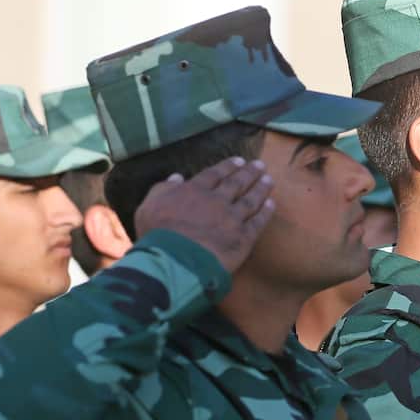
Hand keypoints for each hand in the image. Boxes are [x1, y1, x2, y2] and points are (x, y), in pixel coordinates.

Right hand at [134, 157, 274, 272]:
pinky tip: (271, 204)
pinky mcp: (244, 237)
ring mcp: (232, 218)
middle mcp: (217, 200)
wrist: (177, 259)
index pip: (214, 174)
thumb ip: (163, 189)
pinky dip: (265, 212)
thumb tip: (177, 177)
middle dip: (249, 173)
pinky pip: (258, 222)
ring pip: (250, 199)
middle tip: (260, 165)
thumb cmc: (157, 234)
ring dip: (261, 188)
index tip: (239, 160)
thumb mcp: (148, 206)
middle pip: (236, 183)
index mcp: (194, 191)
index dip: (228, 167)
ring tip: (269, 179)